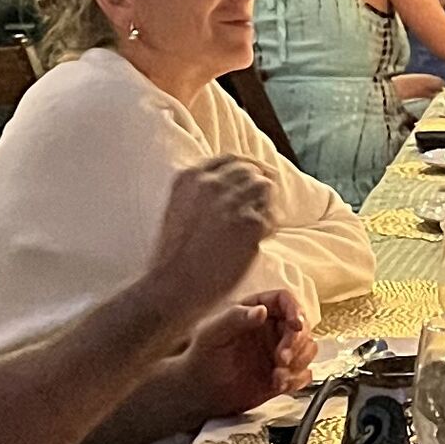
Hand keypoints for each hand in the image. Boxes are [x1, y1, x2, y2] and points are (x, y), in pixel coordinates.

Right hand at [137, 160, 275, 333]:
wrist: (174, 285)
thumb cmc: (173, 256)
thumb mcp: (177, 210)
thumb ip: (200, 193)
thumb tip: (228, 188)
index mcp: (190, 177)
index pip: (230, 159)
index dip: (246, 168)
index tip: (254, 177)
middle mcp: (211, 184)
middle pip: (250, 170)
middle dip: (258, 185)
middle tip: (261, 204)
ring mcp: (232, 201)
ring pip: (264, 188)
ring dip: (265, 204)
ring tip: (258, 223)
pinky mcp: (250, 223)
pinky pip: (271, 216)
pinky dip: (269, 226)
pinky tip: (258, 239)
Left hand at [174, 286, 313, 423]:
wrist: (201, 391)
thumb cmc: (202, 357)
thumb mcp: (213, 332)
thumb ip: (236, 317)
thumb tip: (261, 310)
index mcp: (255, 311)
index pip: (284, 300)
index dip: (295, 310)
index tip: (296, 324)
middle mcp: (271, 329)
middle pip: (301, 326)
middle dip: (296, 343)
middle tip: (281, 358)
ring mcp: (279, 352)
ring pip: (307, 350)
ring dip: (297, 363)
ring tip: (277, 376)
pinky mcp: (283, 374)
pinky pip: (303, 374)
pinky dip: (296, 380)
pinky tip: (278, 384)